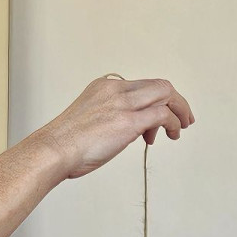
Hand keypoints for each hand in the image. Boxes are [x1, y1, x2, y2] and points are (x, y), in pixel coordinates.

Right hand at [35, 76, 194, 180]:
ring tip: (181, 129)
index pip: (142, 86)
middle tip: (184, 120)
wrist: (53, 150)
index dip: (155, 102)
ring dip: (180, 111)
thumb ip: (111, 120)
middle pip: (159, 85)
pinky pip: (162, 114)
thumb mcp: (89, 122)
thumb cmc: (66, 145)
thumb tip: (129, 133)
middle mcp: (115, 89)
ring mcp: (123, 104)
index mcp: (105, 87)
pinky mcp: (128, 121)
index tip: (156, 122)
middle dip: (176, 102)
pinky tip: (171, 135)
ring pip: (166, 94)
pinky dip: (173, 123)